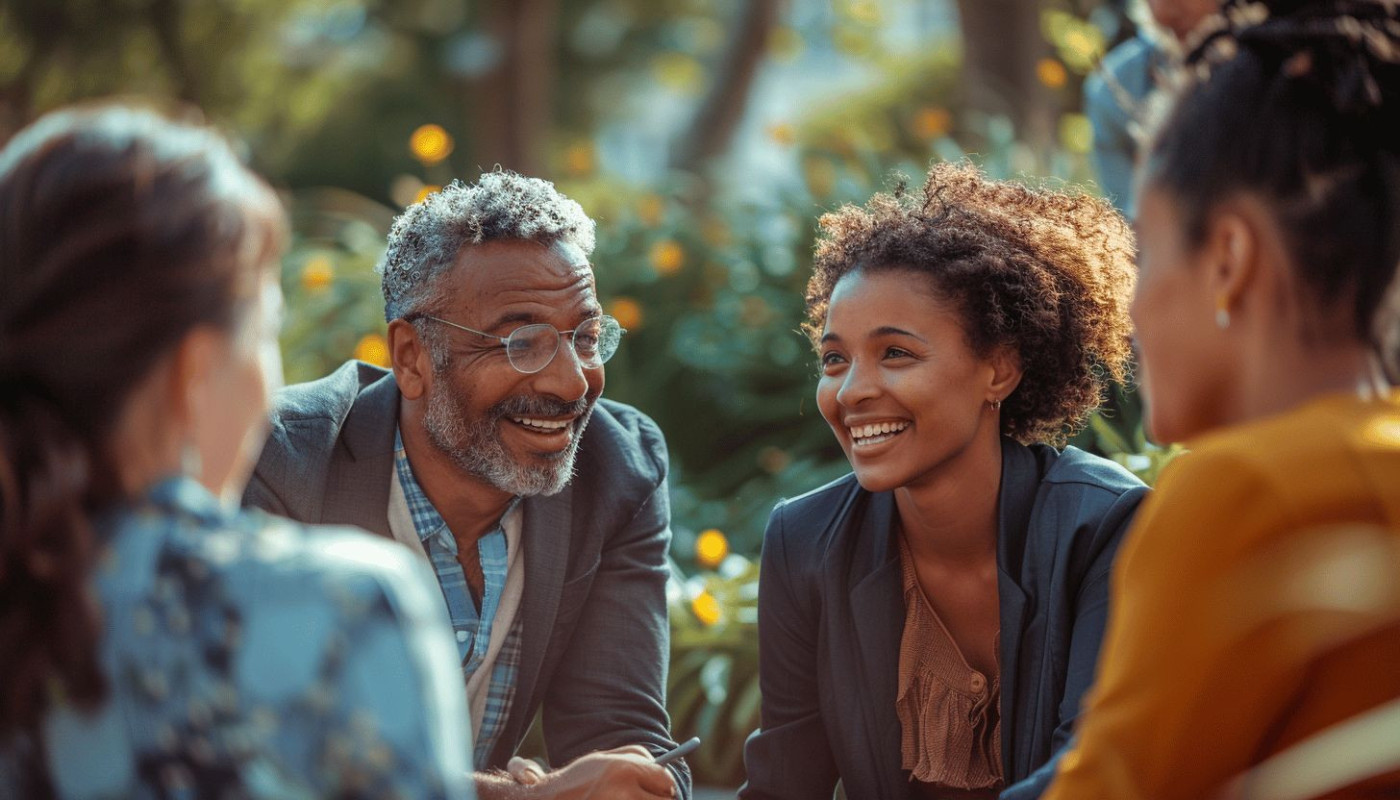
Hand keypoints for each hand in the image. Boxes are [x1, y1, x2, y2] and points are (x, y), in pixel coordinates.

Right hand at [508, 745, 674, 798]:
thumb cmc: (578, 780)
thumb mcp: (603, 758)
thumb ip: (634, 756)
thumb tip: (662, 767)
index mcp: (624, 770)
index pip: (665, 780)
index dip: (664, 785)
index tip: (661, 788)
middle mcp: (623, 793)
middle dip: (657, 799)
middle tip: (646, 798)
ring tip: (626, 799)